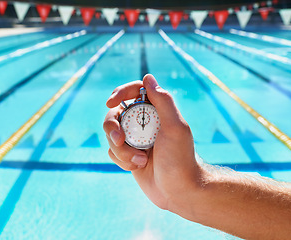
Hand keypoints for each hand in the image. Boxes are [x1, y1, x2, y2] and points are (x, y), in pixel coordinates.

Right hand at [103, 74, 203, 212]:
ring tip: (140, 161)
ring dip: (121, 149)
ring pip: (111, 135)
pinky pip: (112, 151)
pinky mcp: (127, 154)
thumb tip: (147, 77)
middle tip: (119, 140)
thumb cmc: (179, 158)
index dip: (120, 92)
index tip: (110, 102)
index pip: (133, 92)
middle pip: (115, 114)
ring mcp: (134, 139)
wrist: (177, 191)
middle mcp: (143, 122)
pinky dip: (122, 159)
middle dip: (113, 127)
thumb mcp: (175, 127)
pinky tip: (138, 166)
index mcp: (155, 111)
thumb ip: (163, 101)